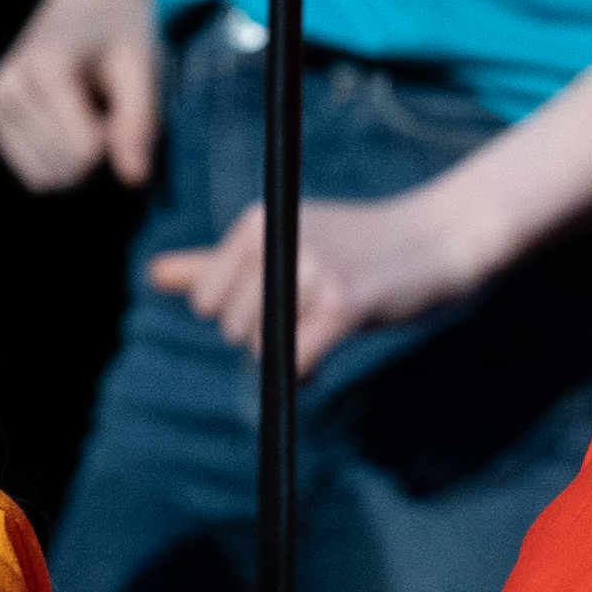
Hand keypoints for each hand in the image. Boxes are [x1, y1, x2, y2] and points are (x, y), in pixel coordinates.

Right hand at [0, 0, 164, 191]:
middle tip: (106, 103)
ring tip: (87, 109)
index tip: (122, 101)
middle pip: (66, 169)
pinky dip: (59, 158)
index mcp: (45, 67)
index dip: (118, 141)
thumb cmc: (120, 29)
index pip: (85, 152)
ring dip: (79, 159)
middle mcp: (8, 85)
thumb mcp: (143, 67)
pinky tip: (67, 119)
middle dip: (98, 152)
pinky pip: (32, 173)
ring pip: (45, 177)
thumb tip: (134, 181)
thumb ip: (138, 123)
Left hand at [152, 184, 495, 371]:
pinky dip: (308, 369)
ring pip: (263, 347)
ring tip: (331, 321)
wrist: (438, 239)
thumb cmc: (356, 248)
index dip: (241, 314)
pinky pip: (296, 361)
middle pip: (233, 328)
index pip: (206, 301)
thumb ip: (214, 263)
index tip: (285, 295)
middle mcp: (279, 238)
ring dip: (293, 352)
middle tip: (315, 308)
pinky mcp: (344, 302)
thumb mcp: (281, 243)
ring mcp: (312, 269)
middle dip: (268, 335)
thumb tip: (153, 275)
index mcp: (257, 222)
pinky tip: (335, 342)